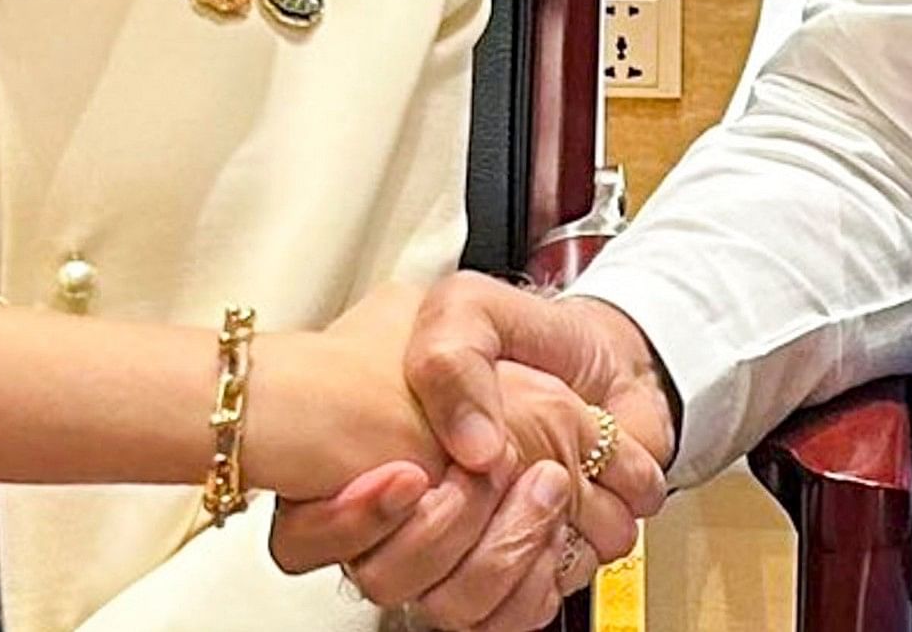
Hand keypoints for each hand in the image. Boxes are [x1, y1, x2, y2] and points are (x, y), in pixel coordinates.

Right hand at [270, 277, 676, 621]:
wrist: (608, 362)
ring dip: (501, 552)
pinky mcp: (517, 578)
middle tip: (496, 466)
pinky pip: (508, 619)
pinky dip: (539, 580)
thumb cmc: (532, 342)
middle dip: (442, 531)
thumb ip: (450, 358)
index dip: (347, 522)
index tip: (411, 474)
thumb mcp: (472, 311)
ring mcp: (460, 555)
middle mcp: (407, 519)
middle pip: (382, 579)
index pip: (304, 535)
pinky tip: (558, 530)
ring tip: (545, 486)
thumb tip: (467, 447)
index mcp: (372, 459)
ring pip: (448, 608)